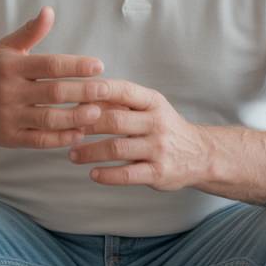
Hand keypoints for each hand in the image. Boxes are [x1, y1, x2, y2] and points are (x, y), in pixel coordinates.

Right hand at [0, 6, 107, 150]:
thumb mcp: (6, 49)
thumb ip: (30, 32)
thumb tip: (49, 11)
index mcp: (11, 67)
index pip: (49, 65)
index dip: (76, 65)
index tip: (98, 66)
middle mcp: (8, 92)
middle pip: (53, 93)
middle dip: (83, 92)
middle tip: (107, 90)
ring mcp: (9, 118)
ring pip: (49, 119)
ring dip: (76, 117)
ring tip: (98, 112)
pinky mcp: (10, 139)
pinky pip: (40, 141)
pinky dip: (61, 138)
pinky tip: (80, 133)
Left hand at [67, 80, 210, 190]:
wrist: (200, 154)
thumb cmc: (163, 127)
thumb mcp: (148, 108)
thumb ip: (120, 102)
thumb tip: (81, 96)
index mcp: (153, 102)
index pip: (123, 90)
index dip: (97, 91)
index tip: (72, 93)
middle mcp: (157, 123)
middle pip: (115, 120)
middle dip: (86, 124)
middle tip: (65, 129)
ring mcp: (159, 149)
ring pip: (117, 149)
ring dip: (90, 152)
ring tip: (72, 154)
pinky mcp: (159, 173)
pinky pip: (127, 175)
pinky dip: (106, 175)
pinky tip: (92, 174)